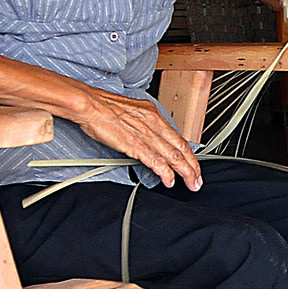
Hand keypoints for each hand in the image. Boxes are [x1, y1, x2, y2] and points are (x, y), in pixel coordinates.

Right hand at [70, 87, 200, 189]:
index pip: (178, 138)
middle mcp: (154, 124)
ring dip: (185, 172)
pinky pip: (156, 161)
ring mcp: (146, 135)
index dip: (188, 153)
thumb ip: (143, 122)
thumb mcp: (132, 110)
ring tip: (192, 184)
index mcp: (153, 115)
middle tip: (198, 179)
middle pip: (181, 148)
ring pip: (174, 156)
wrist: (89, 104)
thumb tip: (148, 131)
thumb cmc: (103, 106)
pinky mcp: (135, 145)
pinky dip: (165, 173)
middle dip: (193, 166)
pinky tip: (169, 181)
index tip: (193, 164)